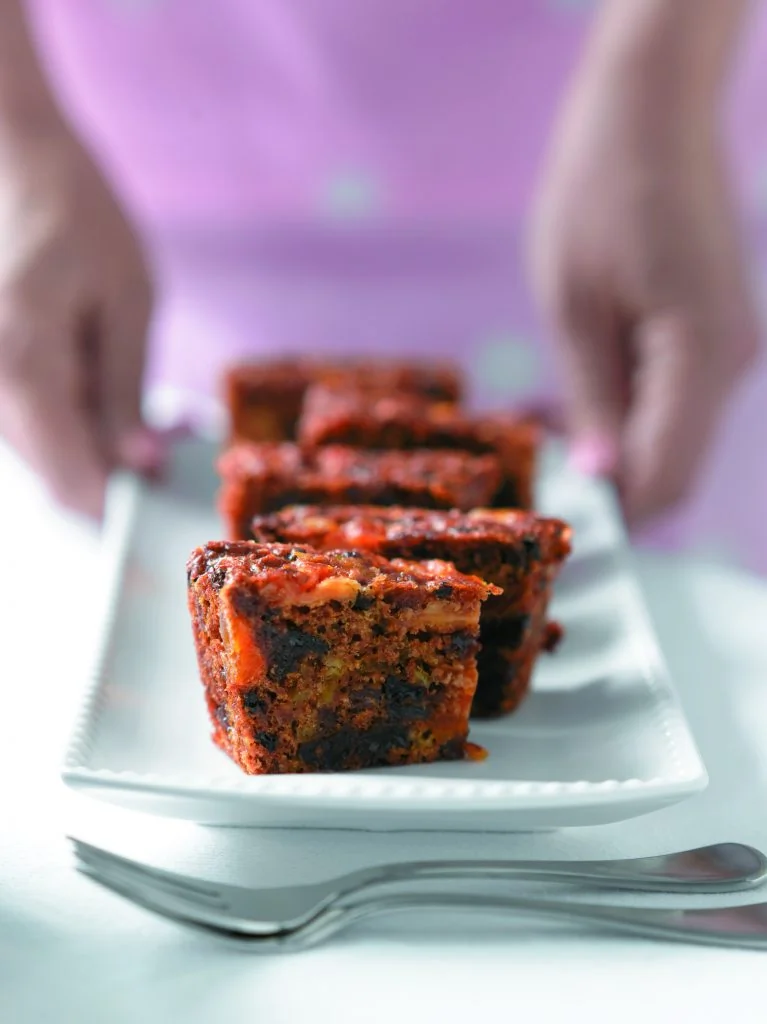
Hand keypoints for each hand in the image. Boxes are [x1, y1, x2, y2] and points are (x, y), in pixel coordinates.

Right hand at [0, 124, 161, 516]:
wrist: (8, 160)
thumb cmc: (75, 215)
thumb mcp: (127, 299)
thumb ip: (126, 390)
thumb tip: (140, 466)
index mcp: (22, 363)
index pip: (67, 477)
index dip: (117, 504)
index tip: (158, 501)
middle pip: (50, 472)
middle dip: (109, 472)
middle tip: (160, 441)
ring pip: (36, 452)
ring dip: (87, 445)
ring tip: (129, 402)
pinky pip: (24, 424)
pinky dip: (64, 420)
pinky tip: (92, 382)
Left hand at [531, 42, 759, 524]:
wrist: (652, 109)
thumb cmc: (599, 191)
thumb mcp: (573, 306)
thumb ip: (591, 399)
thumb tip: (602, 478)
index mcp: (700, 356)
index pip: (664, 478)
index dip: (610, 513)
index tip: (550, 515)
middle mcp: (730, 362)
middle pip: (673, 468)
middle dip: (606, 484)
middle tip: (534, 463)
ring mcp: (729, 347)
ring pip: (672, 437)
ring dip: (611, 447)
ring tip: (539, 421)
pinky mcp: (715, 331)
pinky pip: (674, 400)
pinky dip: (626, 413)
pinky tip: (574, 391)